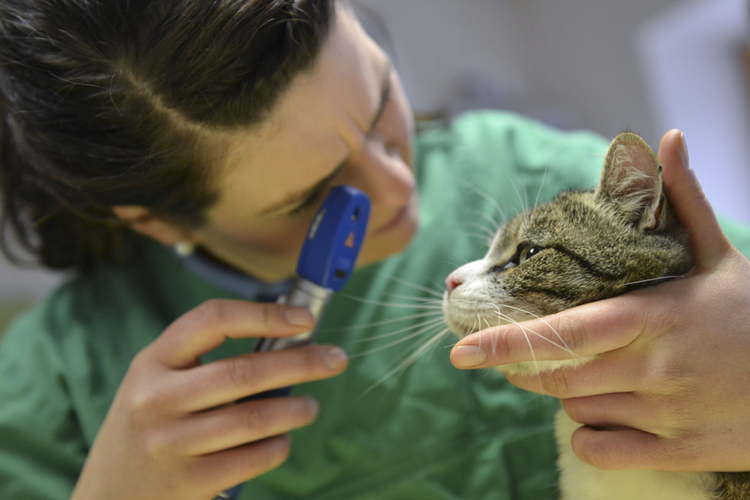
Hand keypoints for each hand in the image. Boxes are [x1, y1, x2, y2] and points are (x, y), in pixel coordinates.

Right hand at [71, 300, 347, 499]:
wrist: (108, 496)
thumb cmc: (149, 427)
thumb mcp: (158, 384)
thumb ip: (204, 362)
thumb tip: (286, 339)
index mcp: (153, 362)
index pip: (212, 319)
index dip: (264, 314)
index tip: (305, 318)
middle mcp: (156, 399)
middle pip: (244, 371)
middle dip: (302, 362)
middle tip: (336, 359)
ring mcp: (171, 444)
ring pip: (254, 419)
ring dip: (296, 409)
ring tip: (310, 408)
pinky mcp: (189, 483)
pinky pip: (251, 459)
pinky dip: (277, 448)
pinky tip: (282, 442)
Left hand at [450, 130, 749, 472]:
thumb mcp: (720, 256)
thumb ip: (684, 200)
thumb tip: (664, 140)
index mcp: (654, 316)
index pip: (563, 331)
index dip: (505, 341)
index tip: (461, 349)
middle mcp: (654, 367)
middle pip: (557, 377)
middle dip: (520, 368)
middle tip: (507, 357)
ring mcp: (666, 413)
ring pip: (576, 412)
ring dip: (558, 395)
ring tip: (570, 373)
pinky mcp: (680, 451)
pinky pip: (601, 452)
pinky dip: (586, 437)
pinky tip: (599, 415)